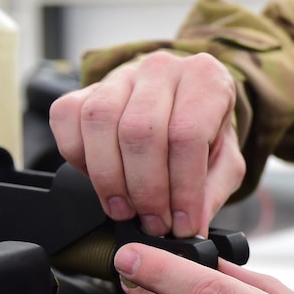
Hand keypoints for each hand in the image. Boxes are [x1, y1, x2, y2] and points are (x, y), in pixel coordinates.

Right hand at [49, 51, 245, 238]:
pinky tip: (100, 181)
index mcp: (205, 79)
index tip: (181, 224)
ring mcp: (120, 75)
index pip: (187, 134)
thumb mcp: (225, 162)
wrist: (183, 108)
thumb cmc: (206, 135)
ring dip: (109, 179)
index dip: (182, 188)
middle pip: (140, 131)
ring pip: (100, 121)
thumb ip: (212, 192)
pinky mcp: (86, 87)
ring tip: (125, 210)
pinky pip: (68, 117)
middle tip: (153, 222)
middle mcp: (161, 68)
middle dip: (145, 190)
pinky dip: (77, 157)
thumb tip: (191, 225)